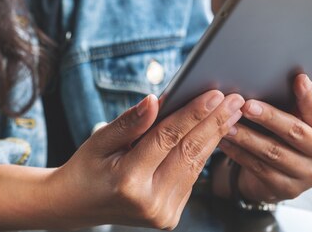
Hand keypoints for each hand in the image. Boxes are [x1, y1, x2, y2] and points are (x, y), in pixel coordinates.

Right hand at [46, 90, 243, 229]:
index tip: (215, 94)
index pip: (168, 139)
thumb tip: (154, 100)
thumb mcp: (100, 140)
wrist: (75, 206)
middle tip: (236, 99)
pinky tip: (215, 133)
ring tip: (232, 112)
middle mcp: (150, 202)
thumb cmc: (87, 168)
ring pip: (196, 166)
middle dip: (215, 123)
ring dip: (215, 137)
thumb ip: (129, 122)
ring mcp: (162, 214)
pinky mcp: (169, 217)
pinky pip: (191, 178)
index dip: (193, 114)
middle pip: (190, 153)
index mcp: (129, 181)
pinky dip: (203, 153)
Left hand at [217, 74, 311, 202]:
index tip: (297, 79)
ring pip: (273, 152)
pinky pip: (259, 168)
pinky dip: (239, 153)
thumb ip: (308, 98)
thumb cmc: (290, 134)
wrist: (283, 174)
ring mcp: (308, 175)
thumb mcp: (300, 115)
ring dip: (247, 137)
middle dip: (269, 117)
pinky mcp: (287, 190)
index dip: (308, 96)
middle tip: (246, 105)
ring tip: (227, 123)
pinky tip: (225, 141)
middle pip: (295, 132)